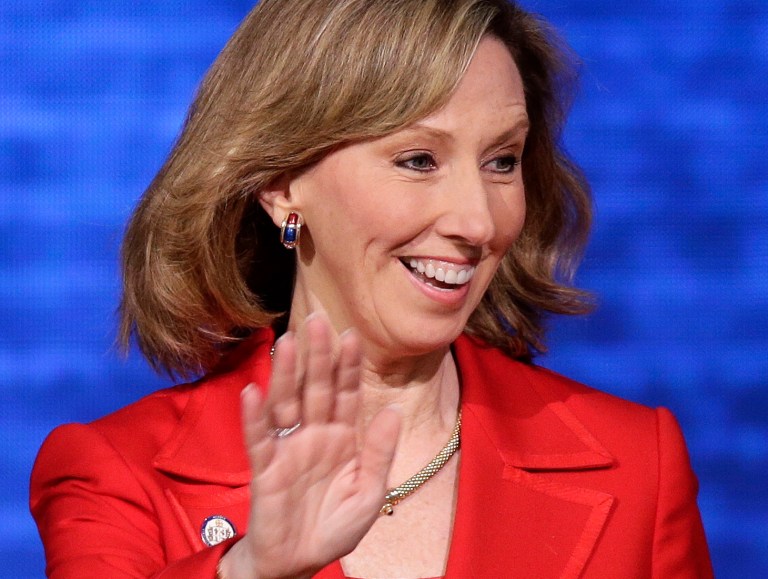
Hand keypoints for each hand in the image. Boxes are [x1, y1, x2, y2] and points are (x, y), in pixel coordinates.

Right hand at [220, 314, 400, 578]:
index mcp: (343, 438)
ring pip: (287, 403)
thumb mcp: (368, 493)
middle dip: (318, 356)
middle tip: (318, 321)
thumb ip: (378, 452)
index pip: (347, 394)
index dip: (348, 366)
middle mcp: (315, 434)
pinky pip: (259, 438)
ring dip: (286, 374)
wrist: (300, 562)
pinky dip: (255, 416)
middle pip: (316, 388)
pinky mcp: (265, 468)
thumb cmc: (335, 527)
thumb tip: (393, 410)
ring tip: (288, 342)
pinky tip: (253, 391)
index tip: (351, 335)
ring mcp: (289, 448)